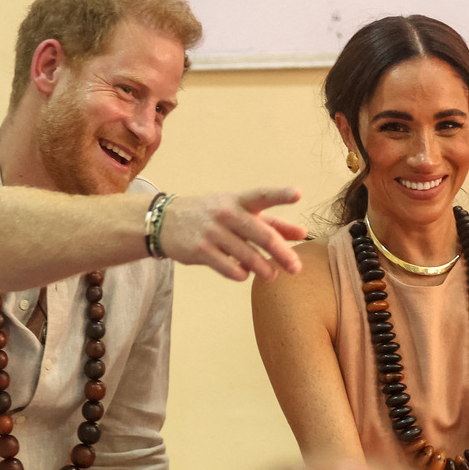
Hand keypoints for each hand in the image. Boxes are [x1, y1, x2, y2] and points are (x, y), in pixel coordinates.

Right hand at [159, 187, 306, 280]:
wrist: (166, 221)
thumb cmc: (212, 215)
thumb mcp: (239, 211)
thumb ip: (271, 222)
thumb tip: (302, 232)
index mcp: (239, 201)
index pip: (262, 195)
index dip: (281, 195)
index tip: (298, 194)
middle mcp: (227, 214)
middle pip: (262, 235)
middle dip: (283, 254)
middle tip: (296, 268)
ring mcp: (213, 232)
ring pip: (248, 256)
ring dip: (264, 269)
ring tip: (272, 275)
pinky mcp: (200, 251)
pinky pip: (229, 268)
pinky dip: (241, 274)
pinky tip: (244, 274)